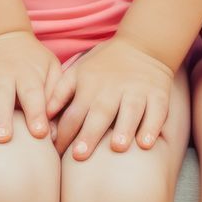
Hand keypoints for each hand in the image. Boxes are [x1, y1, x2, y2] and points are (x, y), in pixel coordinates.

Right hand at [0, 29, 59, 141]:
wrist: (1, 36)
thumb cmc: (31, 64)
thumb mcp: (50, 70)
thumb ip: (55, 97)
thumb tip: (55, 131)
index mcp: (28, 73)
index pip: (33, 93)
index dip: (36, 112)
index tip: (39, 133)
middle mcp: (3, 72)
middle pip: (2, 94)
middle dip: (1, 116)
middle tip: (2, 138)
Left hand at [48, 36, 173, 159]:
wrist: (143, 45)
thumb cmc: (104, 67)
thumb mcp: (77, 72)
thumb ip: (59, 93)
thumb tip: (43, 117)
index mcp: (90, 86)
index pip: (73, 113)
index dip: (64, 133)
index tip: (56, 154)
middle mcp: (113, 89)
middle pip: (100, 113)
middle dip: (90, 133)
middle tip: (79, 155)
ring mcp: (137, 91)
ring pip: (131, 111)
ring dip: (124, 129)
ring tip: (117, 147)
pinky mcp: (158, 94)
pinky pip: (157, 111)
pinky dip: (152, 127)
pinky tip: (145, 144)